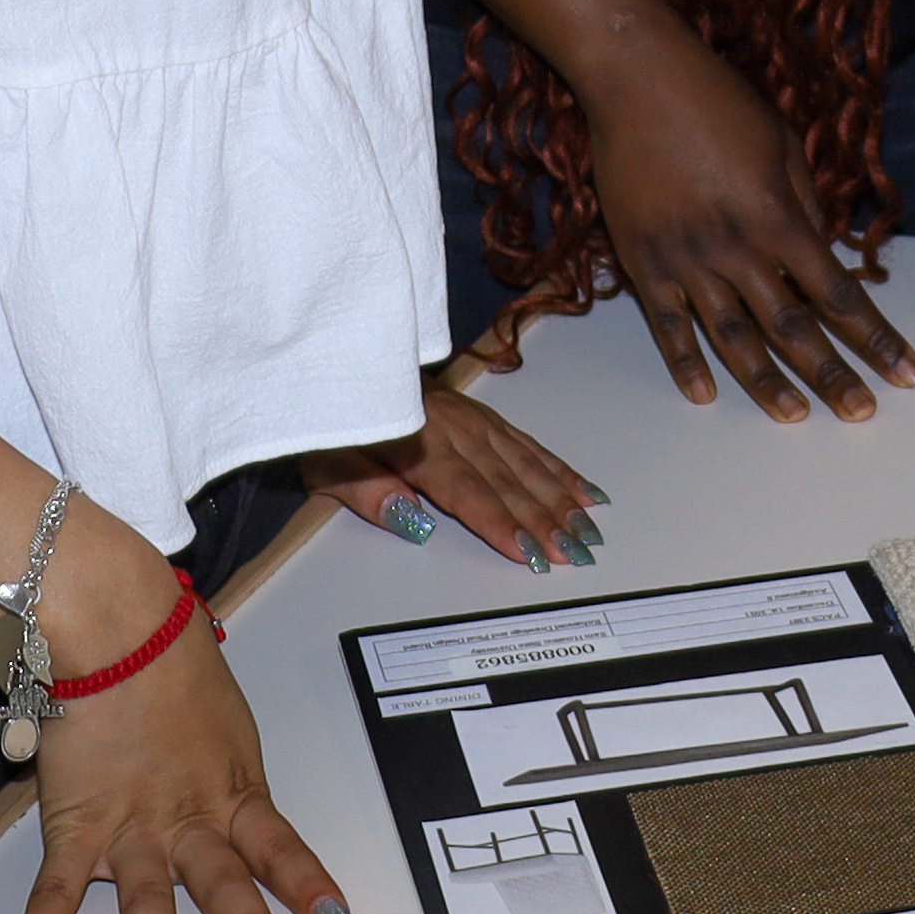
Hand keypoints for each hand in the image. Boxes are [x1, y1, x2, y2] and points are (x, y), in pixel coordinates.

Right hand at [15, 608, 350, 913]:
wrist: (114, 628)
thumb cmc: (172, 661)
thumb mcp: (224, 723)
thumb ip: (226, 776)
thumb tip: (233, 806)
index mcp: (231, 792)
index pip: (280, 849)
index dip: (309, 889)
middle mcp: (185, 819)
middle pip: (222, 881)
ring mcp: (128, 827)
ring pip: (149, 897)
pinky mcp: (74, 825)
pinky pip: (56, 886)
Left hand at [308, 375, 604, 570]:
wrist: (345, 361)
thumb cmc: (335, 420)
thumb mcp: (327, 462)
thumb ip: (369, 492)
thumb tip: (414, 521)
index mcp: (419, 443)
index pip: (467, 491)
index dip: (500, 523)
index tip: (529, 552)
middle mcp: (456, 429)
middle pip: (506, 481)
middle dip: (544, 519)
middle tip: (575, 552)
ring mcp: (474, 419)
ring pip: (526, 463)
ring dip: (559, 498)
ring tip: (588, 530)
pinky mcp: (482, 415)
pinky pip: (528, 443)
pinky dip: (558, 468)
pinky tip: (583, 490)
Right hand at [597, 41, 914, 422]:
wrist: (638, 79)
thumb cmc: (717, 101)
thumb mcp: (782, 145)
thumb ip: (805, 208)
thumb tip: (823, 258)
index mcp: (779, 218)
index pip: (839, 295)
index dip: (875, 339)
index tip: (905, 373)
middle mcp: (737, 249)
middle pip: (792, 329)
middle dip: (832, 375)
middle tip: (861, 413)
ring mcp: (687, 260)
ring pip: (733, 338)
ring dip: (766, 383)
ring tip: (793, 417)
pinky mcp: (644, 262)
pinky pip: (668, 325)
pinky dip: (686, 362)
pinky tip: (705, 394)